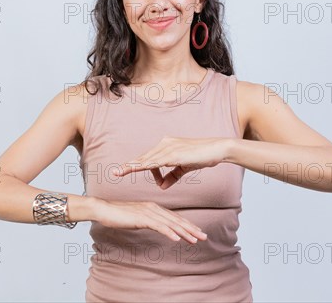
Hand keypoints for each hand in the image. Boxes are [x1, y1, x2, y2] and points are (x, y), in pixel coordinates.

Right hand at [93, 198, 207, 242]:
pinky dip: (169, 232)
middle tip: (204, 237)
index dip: (187, 225)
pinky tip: (177, 239)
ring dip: (184, 232)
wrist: (104, 209)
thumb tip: (156, 227)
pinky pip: (158, 226)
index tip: (197, 232)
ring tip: (195, 240)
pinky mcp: (142, 218)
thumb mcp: (137, 218)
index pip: (174, 217)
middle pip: (176, 220)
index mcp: (154, 207)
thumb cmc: (118, 215)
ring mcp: (148, 212)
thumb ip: (147, 221)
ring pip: (170, 223)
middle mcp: (154, 208)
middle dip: (191, 229)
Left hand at [112, 136, 229, 189]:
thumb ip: (172, 176)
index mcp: (166, 146)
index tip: (122, 171)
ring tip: (120, 172)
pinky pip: (158, 161)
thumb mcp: (184, 168)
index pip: (148, 158)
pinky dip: (146, 166)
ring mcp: (169, 147)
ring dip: (133, 166)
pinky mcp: (175, 153)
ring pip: (147, 159)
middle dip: (128, 166)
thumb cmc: (202, 156)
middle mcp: (165, 144)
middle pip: (143, 157)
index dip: (135, 165)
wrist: (217, 149)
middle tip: (114, 172)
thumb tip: (161, 187)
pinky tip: (138, 169)